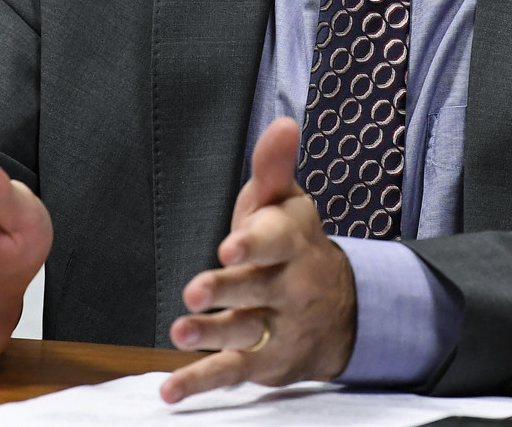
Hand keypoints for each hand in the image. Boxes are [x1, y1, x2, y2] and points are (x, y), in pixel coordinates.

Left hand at [161, 118, 355, 402]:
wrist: (342, 309)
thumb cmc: (295, 246)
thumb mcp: (287, 204)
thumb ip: (274, 168)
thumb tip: (282, 122)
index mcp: (291, 242)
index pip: (275, 241)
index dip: (253, 243)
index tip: (229, 246)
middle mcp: (288, 287)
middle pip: (257, 289)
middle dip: (227, 290)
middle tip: (195, 291)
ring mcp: (276, 328)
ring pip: (243, 332)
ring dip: (211, 334)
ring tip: (180, 332)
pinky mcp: (263, 363)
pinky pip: (230, 373)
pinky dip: (199, 382)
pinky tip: (170, 389)